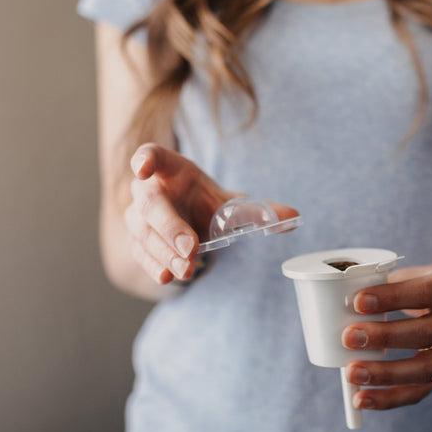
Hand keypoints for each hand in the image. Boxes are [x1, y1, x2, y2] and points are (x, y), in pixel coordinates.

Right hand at [125, 143, 297, 283]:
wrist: (191, 224)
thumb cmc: (206, 204)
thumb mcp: (233, 204)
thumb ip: (261, 209)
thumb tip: (294, 216)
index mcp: (170, 169)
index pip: (150, 156)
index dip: (144, 160)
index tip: (143, 169)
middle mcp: (148, 191)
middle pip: (150, 204)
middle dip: (169, 227)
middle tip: (191, 248)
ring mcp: (138, 217)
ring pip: (144, 233)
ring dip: (164, 252)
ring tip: (188, 269)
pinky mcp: (137, 242)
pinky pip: (141, 254)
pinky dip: (153, 266)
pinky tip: (168, 276)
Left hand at [340, 264, 431, 410]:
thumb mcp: (420, 275)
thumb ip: (389, 286)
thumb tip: (342, 300)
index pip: (424, 292)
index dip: (391, 298)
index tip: (357, 301)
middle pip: (425, 333)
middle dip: (384, 337)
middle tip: (348, 337)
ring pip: (424, 369)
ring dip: (385, 374)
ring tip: (351, 373)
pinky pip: (419, 392)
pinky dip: (388, 399)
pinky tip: (362, 399)